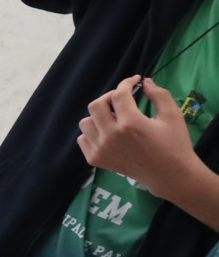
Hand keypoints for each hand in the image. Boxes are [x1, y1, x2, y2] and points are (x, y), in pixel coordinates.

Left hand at [78, 76, 203, 197]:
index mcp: (131, 123)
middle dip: (109, 97)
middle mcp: (111, 135)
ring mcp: (100, 149)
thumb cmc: (174, 144)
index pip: (119, 94)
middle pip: (95, 105)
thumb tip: (145, 82)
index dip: (126, 83)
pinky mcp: (95, 159)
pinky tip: (108, 133)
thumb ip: (159, 95)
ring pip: (85, 122)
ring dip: (99, 116)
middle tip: (122, 98)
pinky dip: (92, 132)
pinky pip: (83, 139)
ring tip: (115, 118)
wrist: (168, 175)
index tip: (134, 81)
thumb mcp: (172, 116)